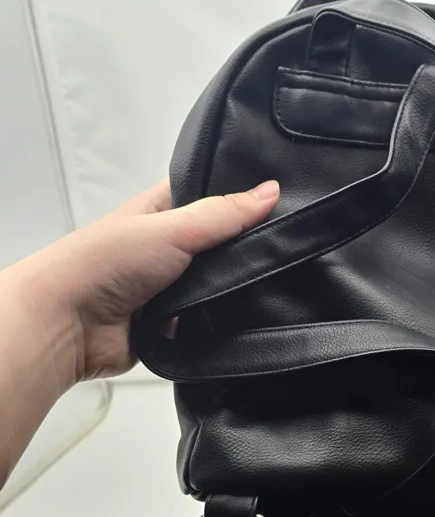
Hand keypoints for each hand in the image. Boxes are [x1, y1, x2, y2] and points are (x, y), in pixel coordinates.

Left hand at [9, 178, 279, 383]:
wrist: (68, 325)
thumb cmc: (104, 263)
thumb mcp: (172, 227)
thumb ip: (224, 214)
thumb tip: (272, 191)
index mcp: (162, 212)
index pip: (212, 196)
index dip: (243, 197)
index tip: (284, 201)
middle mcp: (168, 247)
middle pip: (222, 246)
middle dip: (243, 251)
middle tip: (285, 247)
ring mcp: (171, 288)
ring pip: (220, 287)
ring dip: (232, 291)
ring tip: (269, 285)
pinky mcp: (174, 325)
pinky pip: (211, 322)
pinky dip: (220, 323)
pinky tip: (241, 318)